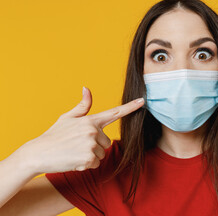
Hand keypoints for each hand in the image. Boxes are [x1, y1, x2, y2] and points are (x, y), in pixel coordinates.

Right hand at [19, 87, 143, 173]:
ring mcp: (91, 145)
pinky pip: (95, 164)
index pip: (114, 112)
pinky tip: (73, 160)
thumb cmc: (54, 135)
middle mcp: (93, 131)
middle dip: (95, 146)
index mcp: (90, 120)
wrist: (38, 154)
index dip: (130, 107)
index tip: (143, 101)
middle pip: (106, 142)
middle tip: (77, 145)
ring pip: (101, 154)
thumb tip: (87, 88)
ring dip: (90, 156)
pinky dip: (86, 164)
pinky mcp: (89, 158)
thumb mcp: (67, 118)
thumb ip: (83, 106)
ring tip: (74, 152)